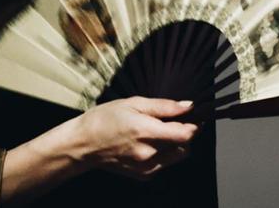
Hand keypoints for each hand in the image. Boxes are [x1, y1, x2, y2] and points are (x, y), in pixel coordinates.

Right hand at [68, 97, 197, 180]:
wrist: (84, 144)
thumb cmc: (105, 119)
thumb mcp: (133, 103)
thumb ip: (164, 106)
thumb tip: (188, 106)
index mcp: (147, 132)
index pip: (186, 134)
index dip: (195, 124)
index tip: (193, 116)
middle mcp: (150, 154)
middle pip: (184, 146)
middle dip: (184, 133)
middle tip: (171, 121)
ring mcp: (147, 167)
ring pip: (177, 156)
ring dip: (175, 144)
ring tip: (158, 132)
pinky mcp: (143, 175)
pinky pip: (164, 164)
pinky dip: (164, 154)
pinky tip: (148, 143)